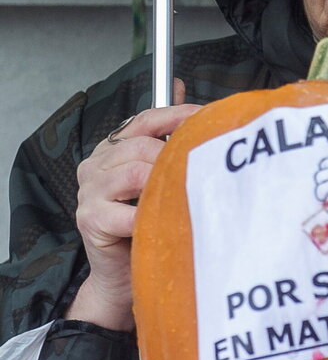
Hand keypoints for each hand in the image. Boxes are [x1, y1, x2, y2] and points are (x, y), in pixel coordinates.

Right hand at [67, 79, 200, 330]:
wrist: (123, 276)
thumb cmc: (144, 223)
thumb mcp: (158, 174)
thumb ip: (166, 130)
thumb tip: (178, 83)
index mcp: (111, 148)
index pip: (144, 119)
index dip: (177, 116)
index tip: (208, 117)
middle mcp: (94, 164)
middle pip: (141, 144)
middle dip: (175, 155)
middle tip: (202, 170)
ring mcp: (88, 191)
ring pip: (135, 171)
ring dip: (164, 184)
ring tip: (183, 196)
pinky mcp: (89, 218)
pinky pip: (127, 210)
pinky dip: (150, 214)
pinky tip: (165, 220)